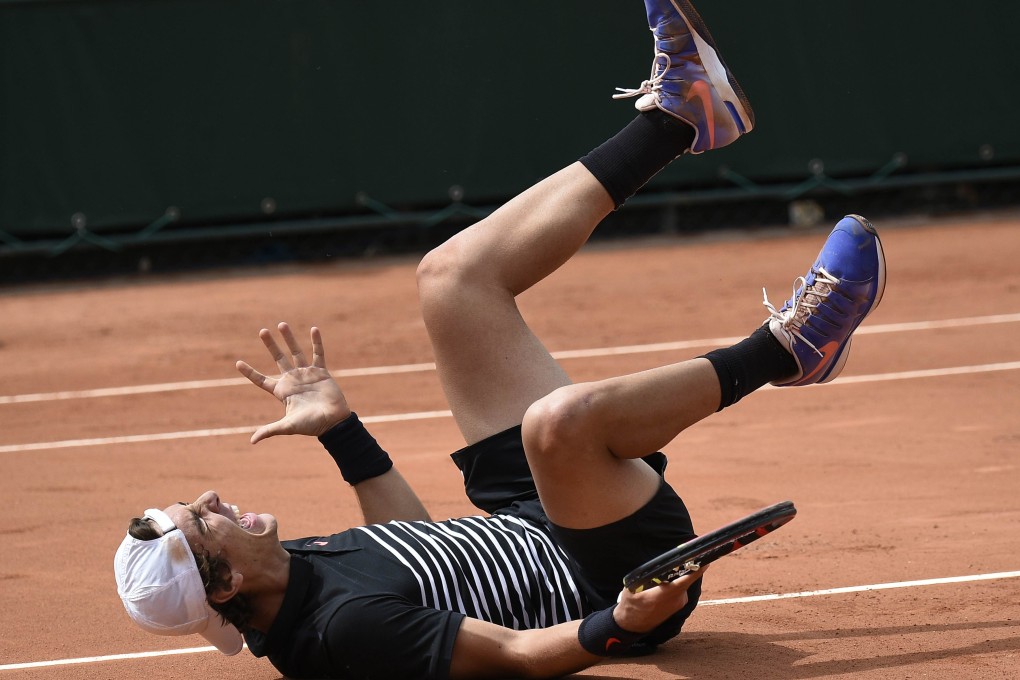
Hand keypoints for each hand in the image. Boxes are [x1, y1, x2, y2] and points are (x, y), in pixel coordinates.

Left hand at [236, 322, 350, 443]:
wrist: (333, 422)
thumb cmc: (310, 425)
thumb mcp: (287, 426)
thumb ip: (270, 430)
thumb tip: (252, 441)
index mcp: (282, 391)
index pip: (261, 380)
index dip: (250, 372)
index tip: (238, 363)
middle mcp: (292, 380)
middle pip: (278, 358)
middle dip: (270, 345)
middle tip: (262, 331)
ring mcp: (307, 374)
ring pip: (296, 352)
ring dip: (289, 338)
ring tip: (282, 324)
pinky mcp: (321, 372)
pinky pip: (318, 354)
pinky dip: (316, 342)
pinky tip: (314, 330)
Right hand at [613, 567, 706, 633]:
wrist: (633, 624)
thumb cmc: (631, 604)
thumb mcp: (632, 587)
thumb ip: (646, 576)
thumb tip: (661, 564)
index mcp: (663, 595)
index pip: (684, 581)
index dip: (696, 571)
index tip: (705, 561)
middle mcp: (675, 600)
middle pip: (686, 579)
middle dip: (687, 567)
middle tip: (685, 554)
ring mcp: (679, 603)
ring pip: (683, 583)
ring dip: (679, 575)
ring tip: (669, 570)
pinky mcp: (679, 605)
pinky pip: (682, 588)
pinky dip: (678, 582)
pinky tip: (667, 581)